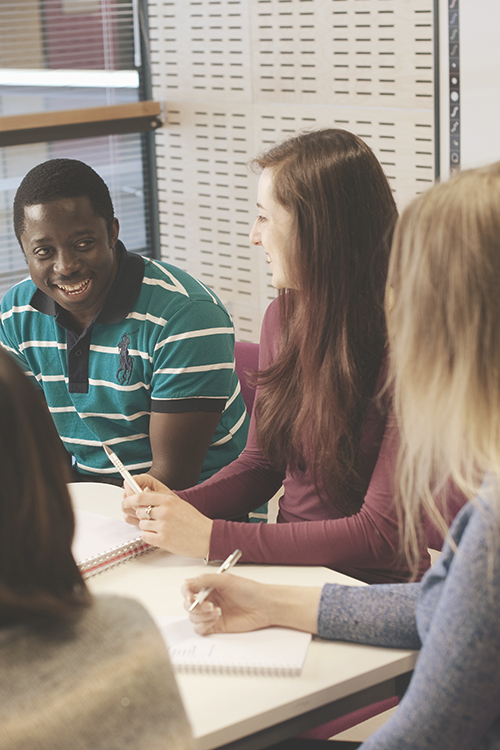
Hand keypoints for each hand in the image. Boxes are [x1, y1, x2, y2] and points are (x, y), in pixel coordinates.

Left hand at [122, 481, 212, 558]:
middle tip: (150, 518)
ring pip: (142, 525)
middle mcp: (165, 511)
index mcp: (168, 500)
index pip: (140, 496)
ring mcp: (163, 526)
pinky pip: (145, 537)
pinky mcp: (163, 540)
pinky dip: (150, 537)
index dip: (130, 499)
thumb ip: (160, 500)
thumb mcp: (178, 504)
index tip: (126, 502)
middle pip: (139, 511)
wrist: (207, 537)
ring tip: (161, 528)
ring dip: (147, 527)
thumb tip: (142, 496)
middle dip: (141, 515)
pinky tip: (161, 536)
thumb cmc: (194, 521)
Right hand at [183, 575, 322, 635]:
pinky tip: (216, 619)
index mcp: (209, 586)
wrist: (264, 606)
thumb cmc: (250, 590)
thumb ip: (206, 580)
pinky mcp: (215, 626)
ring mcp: (211, 613)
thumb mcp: (227, 580)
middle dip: (196, 606)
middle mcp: (208, 599)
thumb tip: (188, 582)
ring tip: (217, 611)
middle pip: (188, 605)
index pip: (188, 589)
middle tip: (209, 605)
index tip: (190, 596)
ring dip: (202, 615)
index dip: (186, 593)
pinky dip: (204, 625)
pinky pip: (200, 629)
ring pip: (193, 617)